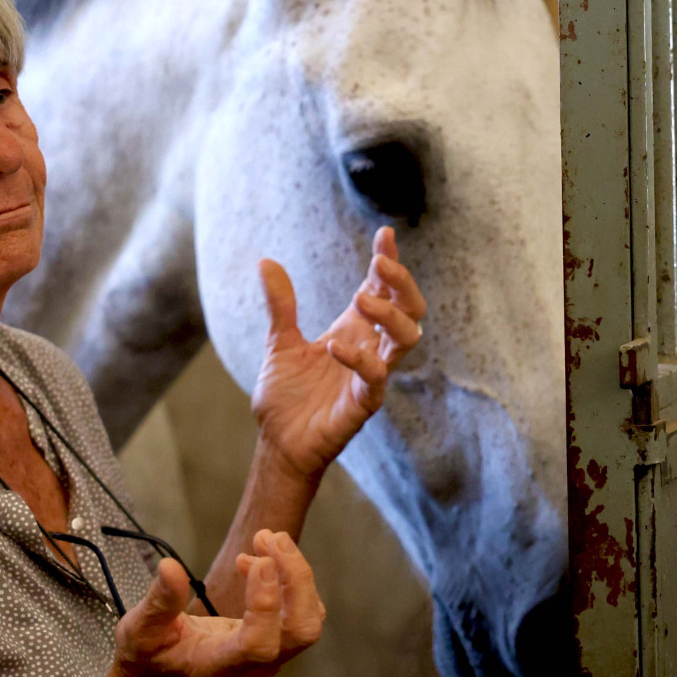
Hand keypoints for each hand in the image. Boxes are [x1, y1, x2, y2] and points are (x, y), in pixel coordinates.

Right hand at [89, 531, 324, 676]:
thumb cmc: (150, 656)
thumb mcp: (141, 630)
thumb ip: (159, 602)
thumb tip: (170, 567)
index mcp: (218, 665)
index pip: (259, 645)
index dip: (266, 604)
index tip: (259, 561)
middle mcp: (253, 666)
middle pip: (301, 630)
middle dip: (296, 578)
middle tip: (271, 537)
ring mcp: (269, 656)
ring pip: (308, 618)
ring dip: (296, 573)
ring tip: (265, 538)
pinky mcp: (274, 640)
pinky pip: (300, 610)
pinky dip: (289, 578)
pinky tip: (258, 559)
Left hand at [249, 227, 426, 482]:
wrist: (279, 443)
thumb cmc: (287, 397)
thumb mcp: (280, 342)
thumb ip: (281, 305)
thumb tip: (266, 261)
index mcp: (353, 330)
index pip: (382, 289)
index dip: (389, 261)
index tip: (384, 233)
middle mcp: (369, 348)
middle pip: (410, 308)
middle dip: (402, 282)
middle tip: (379, 263)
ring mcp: (371, 376)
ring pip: (408, 339)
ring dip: (390, 315)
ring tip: (361, 300)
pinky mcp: (364, 403)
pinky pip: (377, 378)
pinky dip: (360, 359)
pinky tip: (335, 347)